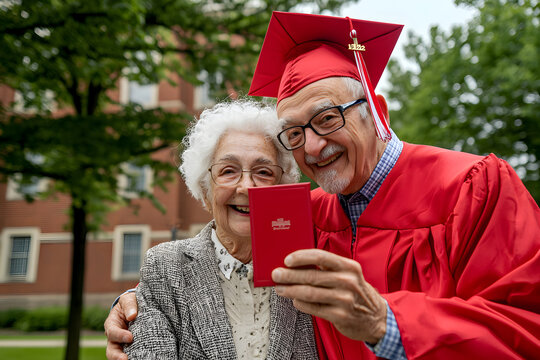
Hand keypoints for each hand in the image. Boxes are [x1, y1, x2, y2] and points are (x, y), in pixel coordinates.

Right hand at [105, 291, 137, 359]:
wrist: (137, 307)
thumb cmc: (131, 303)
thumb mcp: (128, 300)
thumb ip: (129, 306)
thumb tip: (132, 316)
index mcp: (112, 324)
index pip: (112, 332)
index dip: (120, 336)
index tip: (130, 337)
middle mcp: (114, 336)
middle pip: (111, 349)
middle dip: (116, 355)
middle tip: (125, 358)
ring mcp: (121, 344)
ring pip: (118, 355)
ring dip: (122, 359)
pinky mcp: (130, 347)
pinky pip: (130, 354)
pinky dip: (133, 356)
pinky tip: (140, 357)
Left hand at [272, 249, 386, 343]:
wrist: (376, 317)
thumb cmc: (356, 292)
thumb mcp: (348, 274)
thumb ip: (327, 268)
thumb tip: (297, 265)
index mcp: (349, 266)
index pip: (321, 256)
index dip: (302, 257)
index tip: (287, 260)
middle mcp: (347, 281)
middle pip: (311, 276)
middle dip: (290, 275)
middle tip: (276, 274)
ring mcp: (344, 299)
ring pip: (310, 293)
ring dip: (291, 290)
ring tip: (280, 288)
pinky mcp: (340, 315)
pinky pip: (314, 308)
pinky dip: (301, 303)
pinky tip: (294, 300)